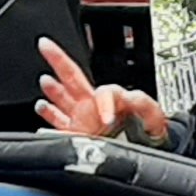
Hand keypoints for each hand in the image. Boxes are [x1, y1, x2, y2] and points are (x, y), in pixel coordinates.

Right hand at [38, 38, 165, 143]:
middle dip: (58, 60)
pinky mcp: (77, 133)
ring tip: (44, 79)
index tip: (107, 120)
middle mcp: (94, 106)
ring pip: (63, 98)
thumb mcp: (154, 116)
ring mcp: (83, 118)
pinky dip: (49, 115)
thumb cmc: (151, 134)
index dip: (104, 103)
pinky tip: (40, 106)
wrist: (147, 151)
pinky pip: (59, 122)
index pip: (102, 93)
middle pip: (73, 77)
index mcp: (112, 99)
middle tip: (45, 45)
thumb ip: (144, 103)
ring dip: (52, 89)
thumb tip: (132, 97)